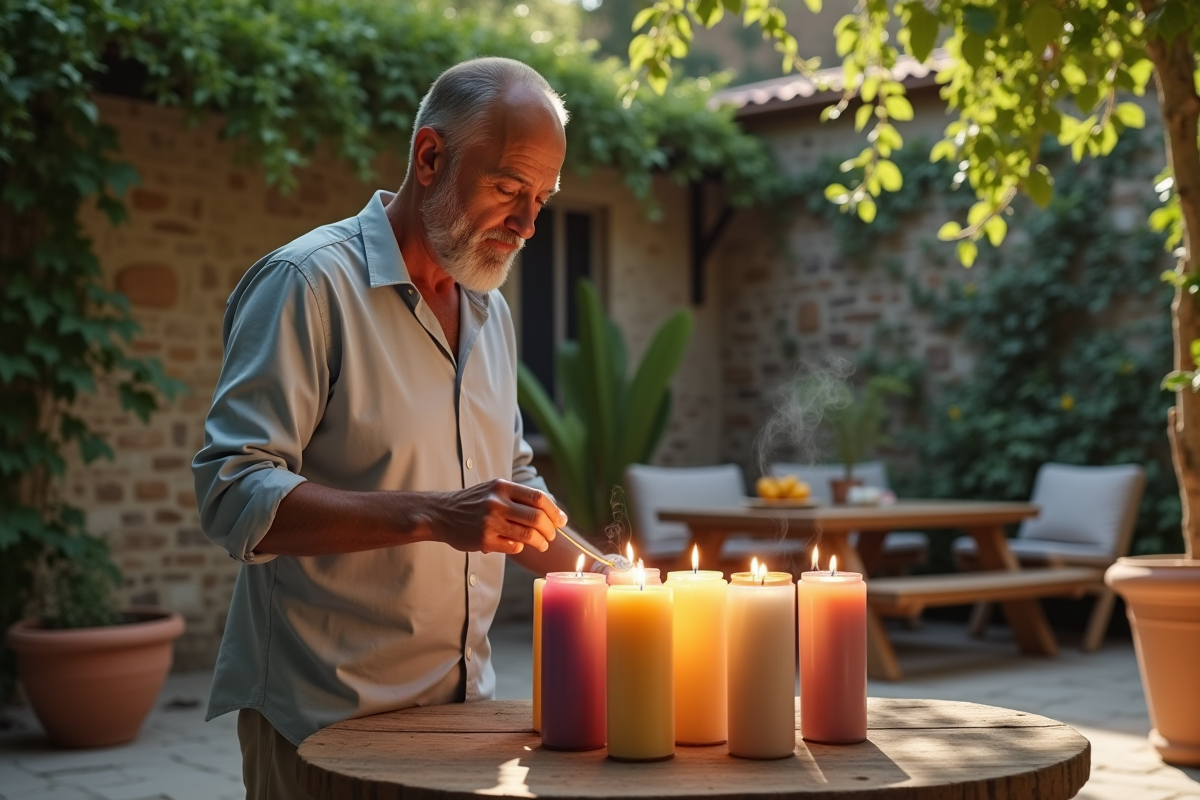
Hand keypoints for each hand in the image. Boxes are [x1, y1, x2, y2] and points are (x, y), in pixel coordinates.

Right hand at [427, 479, 566, 554]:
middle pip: (537, 518)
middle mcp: (496, 502)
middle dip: (550, 529)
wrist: (440, 513)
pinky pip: (514, 547)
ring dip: (541, 542)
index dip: (555, 511)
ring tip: (542, 544)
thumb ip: (519, 497)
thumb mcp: (494, 490)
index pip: (538, 498)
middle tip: (552, 536)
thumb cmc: (474, 502)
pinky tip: (518, 545)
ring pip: (528, 535)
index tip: (562, 521)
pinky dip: (521, 547)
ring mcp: (490, 522)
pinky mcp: (484, 540)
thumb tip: (554, 513)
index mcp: (502, 486)